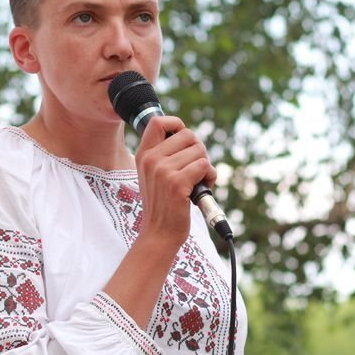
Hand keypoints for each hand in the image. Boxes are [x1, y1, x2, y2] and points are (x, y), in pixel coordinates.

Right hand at [133, 115, 215, 249]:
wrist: (159, 233)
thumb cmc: (163, 204)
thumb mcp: (154, 175)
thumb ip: (164, 154)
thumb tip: (190, 137)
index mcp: (143, 155)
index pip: (158, 121)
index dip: (177, 124)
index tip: (186, 141)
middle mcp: (151, 160)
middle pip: (188, 135)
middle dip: (199, 150)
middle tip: (196, 169)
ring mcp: (163, 171)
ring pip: (199, 151)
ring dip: (206, 166)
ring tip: (198, 182)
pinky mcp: (177, 183)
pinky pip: (204, 165)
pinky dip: (210, 176)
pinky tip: (203, 188)